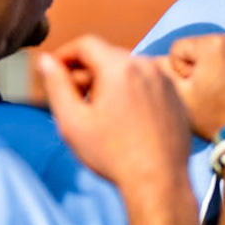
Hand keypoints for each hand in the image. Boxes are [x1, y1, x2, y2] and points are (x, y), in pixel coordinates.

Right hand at [40, 37, 193, 191]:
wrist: (159, 181)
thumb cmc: (113, 154)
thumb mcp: (72, 120)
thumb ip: (56, 85)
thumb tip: (46, 61)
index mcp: (120, 67)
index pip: (87, 44)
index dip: (65, 54)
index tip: (54, 72)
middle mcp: (148, 67)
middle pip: (109, 56)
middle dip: (87, 71)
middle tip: (72, 97)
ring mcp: (167, 82)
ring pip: (129, 70)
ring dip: (109, 81)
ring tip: (97, 110)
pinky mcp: (177, 98)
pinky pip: (148, 84)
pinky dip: (132, 91)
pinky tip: (123, 117)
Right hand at [157, 31, 224, 140]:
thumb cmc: (214, 117)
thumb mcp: (181, 96)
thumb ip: (162, 70)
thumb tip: (155, 57)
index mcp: (214, 43)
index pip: (180, 49)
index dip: (181, 71)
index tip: (197, 89)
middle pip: (202, 47)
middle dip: (202, 66)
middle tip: (212, 93)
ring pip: (222, 52)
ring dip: (219, 66)